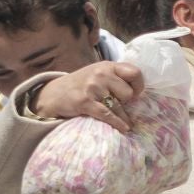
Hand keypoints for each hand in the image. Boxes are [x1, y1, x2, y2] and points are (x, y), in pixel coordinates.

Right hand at [30, 61, 145, 132]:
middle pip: (128, 93)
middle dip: (126, 102)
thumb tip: (138, 92)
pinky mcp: (85, 101)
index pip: (134, 72)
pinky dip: (117, 123)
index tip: (136, 94)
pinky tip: (123, 128)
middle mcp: (101, 74)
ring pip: (118, 106)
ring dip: (123, 117)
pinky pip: (108, 115)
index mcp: (107, 66)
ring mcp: (92, 87)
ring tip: (127, 123)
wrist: (54, 93)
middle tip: (120, 106)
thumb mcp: (98, 73)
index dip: (139, 85)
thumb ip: (115, 77)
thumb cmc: (81, 85)